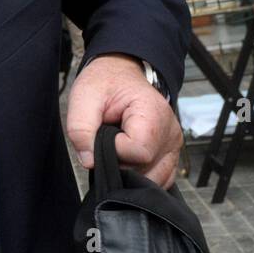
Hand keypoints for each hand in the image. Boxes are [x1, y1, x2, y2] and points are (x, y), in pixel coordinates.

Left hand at [66, 52, 180, 188]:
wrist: (119, 74)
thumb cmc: (104, 83)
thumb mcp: (83, 97)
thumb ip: (80, 129)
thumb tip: (89, 161)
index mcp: (154, 114)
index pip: (138, 151)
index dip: (114, 149)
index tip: (104, 133)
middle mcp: (170, 132)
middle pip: (147, 169)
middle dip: (120, 162)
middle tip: (108, 138)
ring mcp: (173, 145)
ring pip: (154, 178)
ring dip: (130, 171)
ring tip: (117, 146)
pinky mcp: (169, 154)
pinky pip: (159, 177)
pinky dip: (140, 174)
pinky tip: (127, 157)